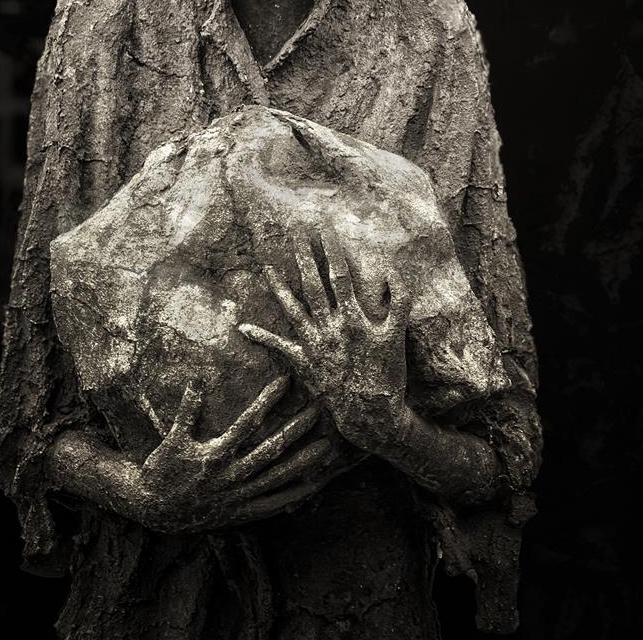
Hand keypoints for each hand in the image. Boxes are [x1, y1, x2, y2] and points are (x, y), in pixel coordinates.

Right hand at [50, 375, 337, 533]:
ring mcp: (239, 497)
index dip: (267, 400)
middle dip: (296, 429)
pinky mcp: (242, 513)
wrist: (152, 512)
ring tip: (327, 448)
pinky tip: (314, 486)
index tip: (286, 381)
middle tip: (318, 412)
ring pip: (278, 477)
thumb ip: (187, 410)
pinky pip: (274, 505)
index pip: (248, 422)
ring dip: (304, 462)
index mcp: (215, 455)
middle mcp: (231, 476)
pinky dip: (294, 496)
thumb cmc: (161, 471)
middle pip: (271, 450)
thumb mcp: (172, 439)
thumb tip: (196, 378)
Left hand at [238, 230, 412, 454]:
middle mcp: (328, 327)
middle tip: (294, 233)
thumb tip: (393, 270)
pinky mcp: (303, 362)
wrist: (370, 413)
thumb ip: (400, 302)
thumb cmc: (387, 375)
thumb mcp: (398, 336)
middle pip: (313, 284)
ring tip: (267, 267)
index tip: (325, 228)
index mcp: (351, 317)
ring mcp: (313, 344)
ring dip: (279, 286)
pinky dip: (261, 337)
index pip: (339, 275)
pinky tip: (243, 327)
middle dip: (304, 256)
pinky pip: (279, 347)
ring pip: (292, 308)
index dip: (332, 250)